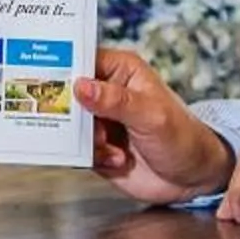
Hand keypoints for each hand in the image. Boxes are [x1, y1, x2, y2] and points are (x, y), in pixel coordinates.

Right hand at [76, 49, 233, 205]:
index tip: (45, 78)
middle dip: (70, 112)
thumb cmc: (183, 137)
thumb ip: (116, 100)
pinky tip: (117, 159)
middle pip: (67, 93)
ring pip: (68, 125)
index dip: (63, 67)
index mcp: (121, 71)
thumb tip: (81, 85)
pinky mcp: (95, 147)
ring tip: (111, 147)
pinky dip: (94, 157)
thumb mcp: (151, 115)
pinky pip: (76, 150)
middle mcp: (106, 93)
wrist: (193, 179)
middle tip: (85, 124)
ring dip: (87, 139)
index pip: (81, 59)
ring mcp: (99, 121)